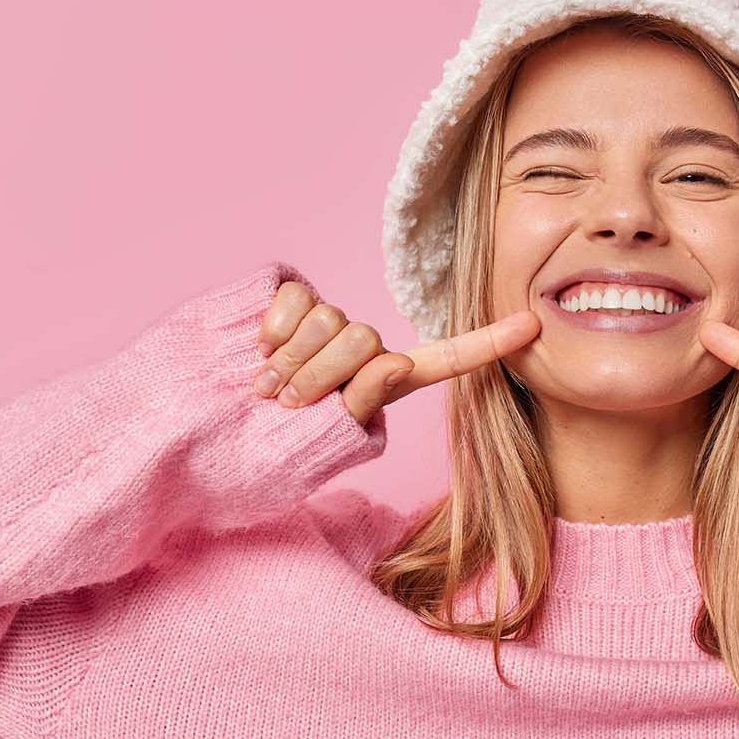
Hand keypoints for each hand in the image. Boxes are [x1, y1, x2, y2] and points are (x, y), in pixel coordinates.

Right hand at [253, 281, 540, 425]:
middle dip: (320, 377)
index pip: (444, 359)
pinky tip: (254, 351)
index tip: (533, 326)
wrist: (205, 426)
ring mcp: (324, 317)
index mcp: (383, 384)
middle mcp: (360, 345)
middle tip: (287, 403)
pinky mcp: (288, 294)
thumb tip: (395, 360)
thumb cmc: (268, 444)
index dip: (487, 343)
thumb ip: (362, 402)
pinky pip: (295, 302)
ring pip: (330, 321)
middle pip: (364, 339)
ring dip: (291, 362)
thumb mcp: (323, 438)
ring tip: (268, 385)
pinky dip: (270, 334)